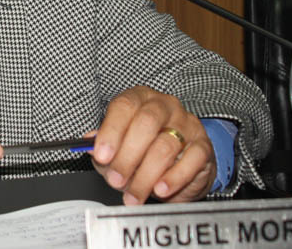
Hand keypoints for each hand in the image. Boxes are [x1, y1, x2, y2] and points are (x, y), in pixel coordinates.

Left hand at [91, 86, 215, 204]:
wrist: (182, 161)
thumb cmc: (145, 148)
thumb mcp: (119, 145)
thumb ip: (103, 145)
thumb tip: (88, 146)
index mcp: (139, 98)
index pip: (124, 106)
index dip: (111, 131)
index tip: (101, 155)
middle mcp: (164, 106)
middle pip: (145, 124)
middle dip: (127, 156)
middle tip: (116, 180)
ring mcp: (187, 124)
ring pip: (165, 146)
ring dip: (146, 175)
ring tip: (134, 193)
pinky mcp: (203, 146)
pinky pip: (190, 161)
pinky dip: (173, 178)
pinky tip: (160, 190)